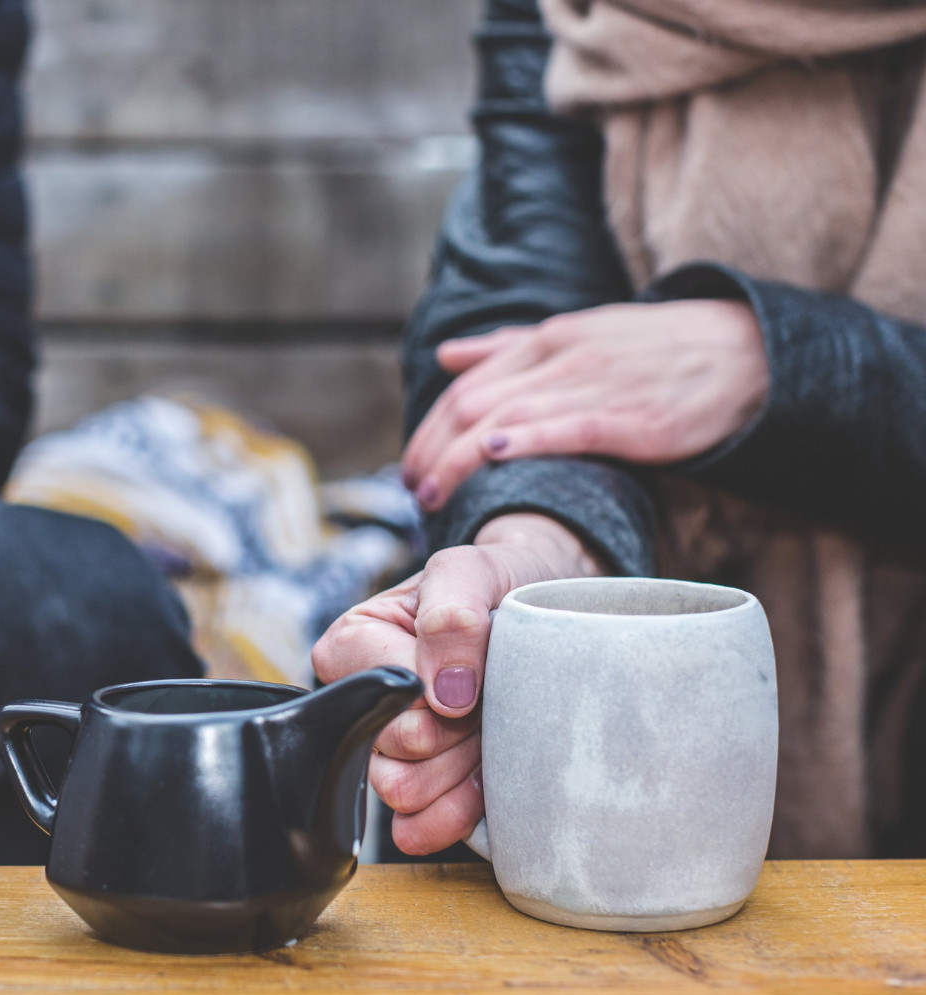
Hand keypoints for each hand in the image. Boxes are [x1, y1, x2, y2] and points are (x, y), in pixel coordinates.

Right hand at [311, 514, 602, 854]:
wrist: (544, 610)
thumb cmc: (498, 583)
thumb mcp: (472, 570)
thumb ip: (450, 615)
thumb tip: (445, 692)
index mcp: (352, 645)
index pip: (382, 697)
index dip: (437, 695)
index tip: (473, 675)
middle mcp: (360, 703)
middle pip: (395, 752)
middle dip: (456, 733)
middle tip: (490, 702)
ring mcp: (390, 752)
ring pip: (405, 793)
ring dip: (460, 770)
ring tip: (491, 735)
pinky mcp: (423, 790)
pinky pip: (418, 828)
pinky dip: (456, 814)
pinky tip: (485, 787)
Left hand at [403, 300, 768, 510]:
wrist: (747, 352)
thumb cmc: (657, 349)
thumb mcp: (579, 333)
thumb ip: (509, 346)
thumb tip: (446, 356)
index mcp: (547, 339)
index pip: (465, 385)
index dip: (429, 429)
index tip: (411, 467)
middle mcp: (562, 357)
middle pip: (471, 404)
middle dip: (431, 451)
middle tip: (412, 491)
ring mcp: (595, 385)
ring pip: (504, 417)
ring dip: (457, 460)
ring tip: (434, 497)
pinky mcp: (631, 418)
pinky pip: (565, 427)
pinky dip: (523, 439)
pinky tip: (491, 456)